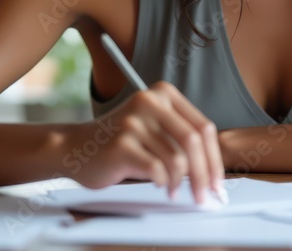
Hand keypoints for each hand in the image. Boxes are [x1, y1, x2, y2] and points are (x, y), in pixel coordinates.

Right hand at [63, 81, 223, 202]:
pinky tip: (159, 186)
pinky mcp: (121, 143)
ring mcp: (134, 121)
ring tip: (172, 191)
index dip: (214, 158)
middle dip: (204, 174)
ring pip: (176, 159)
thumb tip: (213, 170)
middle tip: (204, 195)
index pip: (203, 127)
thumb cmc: (119, 142)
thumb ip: (181, 138)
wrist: (74, 147)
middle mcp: (150, 102)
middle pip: (193, 142)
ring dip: (179, 183)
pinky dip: (162, 182)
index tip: (218, 181)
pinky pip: (156, 169)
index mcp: (164, 94)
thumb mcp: (155, 128)